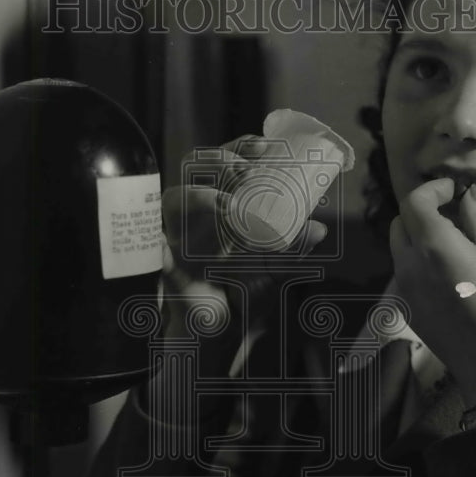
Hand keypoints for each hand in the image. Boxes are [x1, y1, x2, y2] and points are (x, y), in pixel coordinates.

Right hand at [159, 136, 326, 375]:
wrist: (220, 330)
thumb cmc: (243, 292)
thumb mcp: (275, 268)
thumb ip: (294, 250)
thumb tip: (318, 228)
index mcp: (219, 204)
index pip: (223, 160)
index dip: (241, 146)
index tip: (267, 147)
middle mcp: (194, 213)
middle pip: (193, 167)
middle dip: (221, 162)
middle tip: (248, 174)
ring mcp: (175, 236)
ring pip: (174, 199)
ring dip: (200, 196)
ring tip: (226, 205)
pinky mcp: (161, 264)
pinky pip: (156, 246)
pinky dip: (164, 243)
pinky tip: (175, 246)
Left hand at [389, 179, 475, 410]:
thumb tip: (466, 195)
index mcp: (431, 244)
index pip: (414, 201)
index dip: (433, 189)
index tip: (453, 191)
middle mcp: (407, 262)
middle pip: (401, 222)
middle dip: (422, 211)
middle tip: (453, 214)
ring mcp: (403, 286)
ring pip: (400, 246)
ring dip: (418, 235)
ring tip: (452, 243)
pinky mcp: (405, 305)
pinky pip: (405, 271)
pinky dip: (418, 259)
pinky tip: (447, 271)